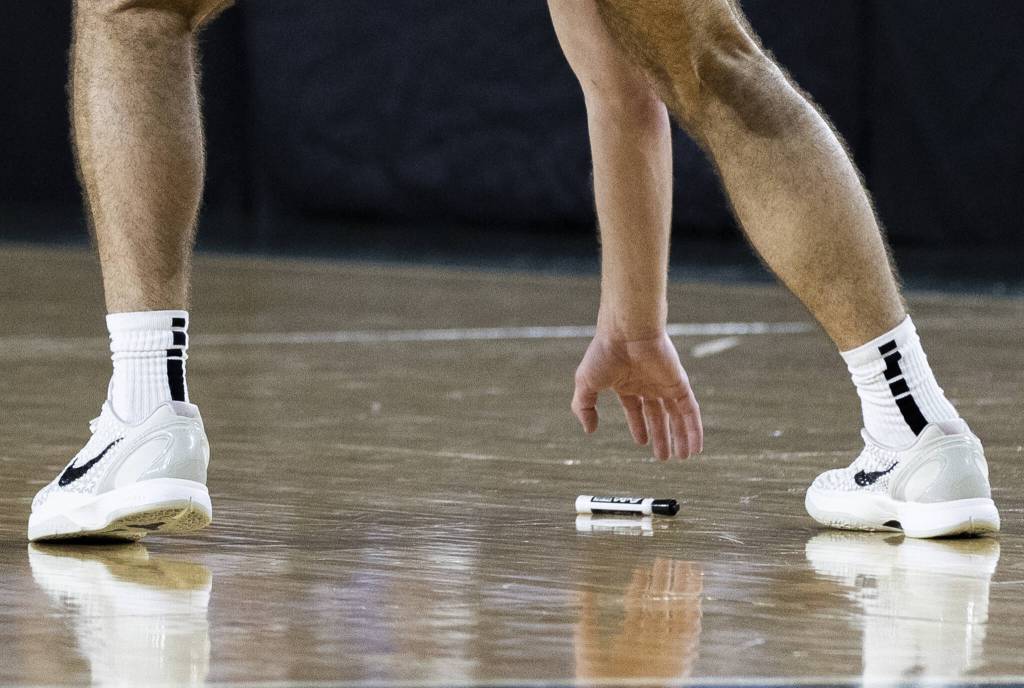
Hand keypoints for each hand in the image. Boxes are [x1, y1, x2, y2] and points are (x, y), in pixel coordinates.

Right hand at [571, 332, 702, 459]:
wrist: (627, 331)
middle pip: (658, 415)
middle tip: (663, 457)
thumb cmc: (604, 353)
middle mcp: (648, 383)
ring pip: (676, 416)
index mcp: (627, 382)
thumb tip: (589, 430)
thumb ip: (584, 407)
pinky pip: (690, 411)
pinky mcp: (680, 384)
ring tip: (683, 457)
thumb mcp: (585, 383)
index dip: (638, 425)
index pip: (636, 408)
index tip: (642, 442)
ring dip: (680, 437)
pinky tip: (696, 446)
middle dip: (661, 436)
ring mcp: (665, 384)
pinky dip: (694, 429)